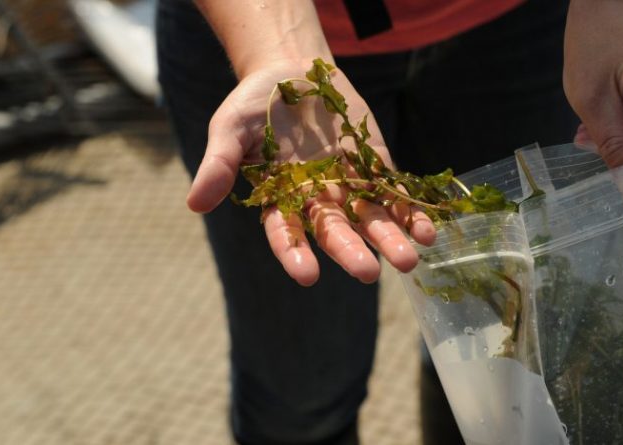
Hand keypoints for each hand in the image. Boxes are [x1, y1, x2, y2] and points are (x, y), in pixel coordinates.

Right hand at [186, 61, 435, 285]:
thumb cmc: (254, 103)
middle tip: (370, 272)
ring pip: (370, 219)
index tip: (307, 276)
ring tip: (410, 259)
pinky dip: (410, 211)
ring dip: (390, 239)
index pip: (285, 232)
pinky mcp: (373, 165)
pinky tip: (428, 230)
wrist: (291, 70)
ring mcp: (348, 185)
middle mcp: (315, 199)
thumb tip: (194, 204)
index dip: (295, 253)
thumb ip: (219, 164)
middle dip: (352, 252)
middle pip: (334, 231)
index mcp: (278, 198)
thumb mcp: (230, 127)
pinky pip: (394, 192)